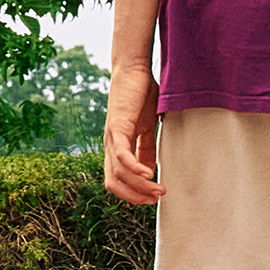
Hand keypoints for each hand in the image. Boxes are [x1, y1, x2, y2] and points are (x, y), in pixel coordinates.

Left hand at [103, 60, 163, 205]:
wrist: (134, 69)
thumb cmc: (140, 95)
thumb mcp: (147, 127)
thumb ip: (146, 148)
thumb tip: (149, 171)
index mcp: (116, 147)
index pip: (117, 181)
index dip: (133, 194)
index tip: (153, 198)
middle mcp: (109, 145)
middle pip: (113, 184)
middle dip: (135, 197)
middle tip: (156, 199)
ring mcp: (111, 137)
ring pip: (119, 173)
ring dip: (139, 186)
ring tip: (159, 190)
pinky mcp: (117, 126)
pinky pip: (122, 155)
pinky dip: (134, 168)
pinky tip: (149, 175)